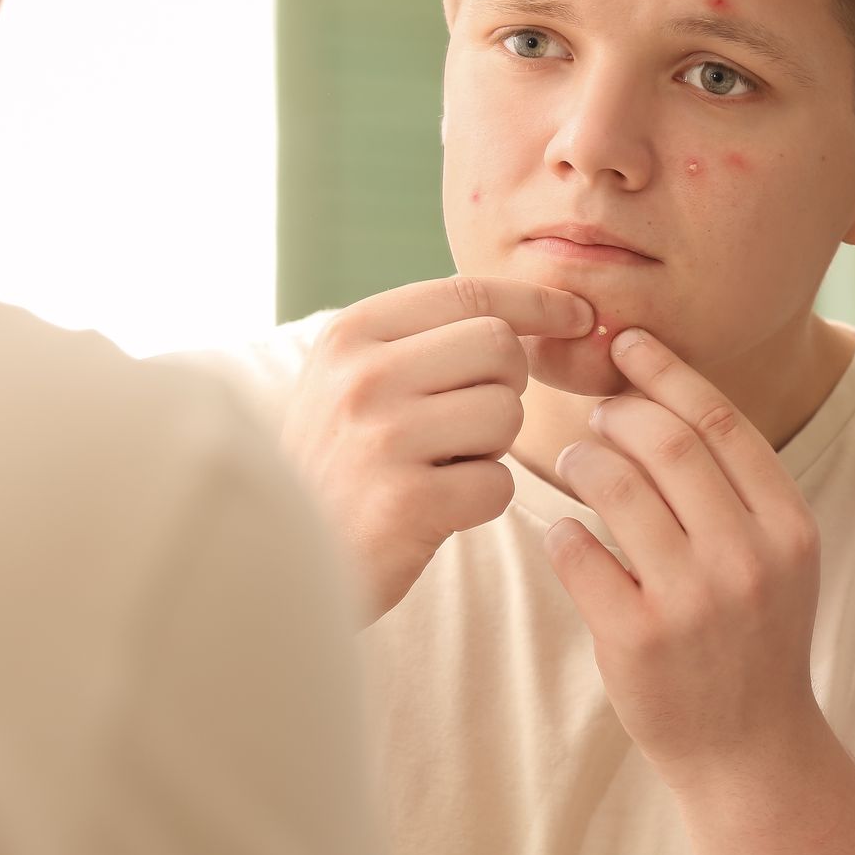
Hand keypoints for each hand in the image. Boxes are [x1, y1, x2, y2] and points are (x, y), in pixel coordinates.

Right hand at [285, 276, 593, 621]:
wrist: (274, 562)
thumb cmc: (336, 468)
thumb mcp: (350, 382)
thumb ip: (418, 339)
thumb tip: (524, 313)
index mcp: (350, 334)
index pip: (468, 292)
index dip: (536, 302)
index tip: (579, 316)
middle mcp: (361, 376)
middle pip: (499, 348)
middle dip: (504, 387)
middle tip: (465, 426)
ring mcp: (381, 438)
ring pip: (506, 414)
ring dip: (491, 448)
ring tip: (439, 468)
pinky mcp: (405, 502)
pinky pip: (497, 483)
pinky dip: (480, 501)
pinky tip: (434, 511)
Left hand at [546, 327, 822, 792]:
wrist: (751, 749)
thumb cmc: (753, 637)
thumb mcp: (776, 557)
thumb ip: (735, 487)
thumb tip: (657, 398)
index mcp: (788, 527)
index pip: (721, 421)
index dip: (667, 371)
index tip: (628, 343)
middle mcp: (747, 558)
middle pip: (666, 441)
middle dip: (619, 412)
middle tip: (597, 414)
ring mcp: (692, 600)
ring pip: (615, 486)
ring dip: (583, 461)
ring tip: (577, 464)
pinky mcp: (637, 638)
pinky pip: (577, 551)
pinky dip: (562, 531)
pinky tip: (565, 533)